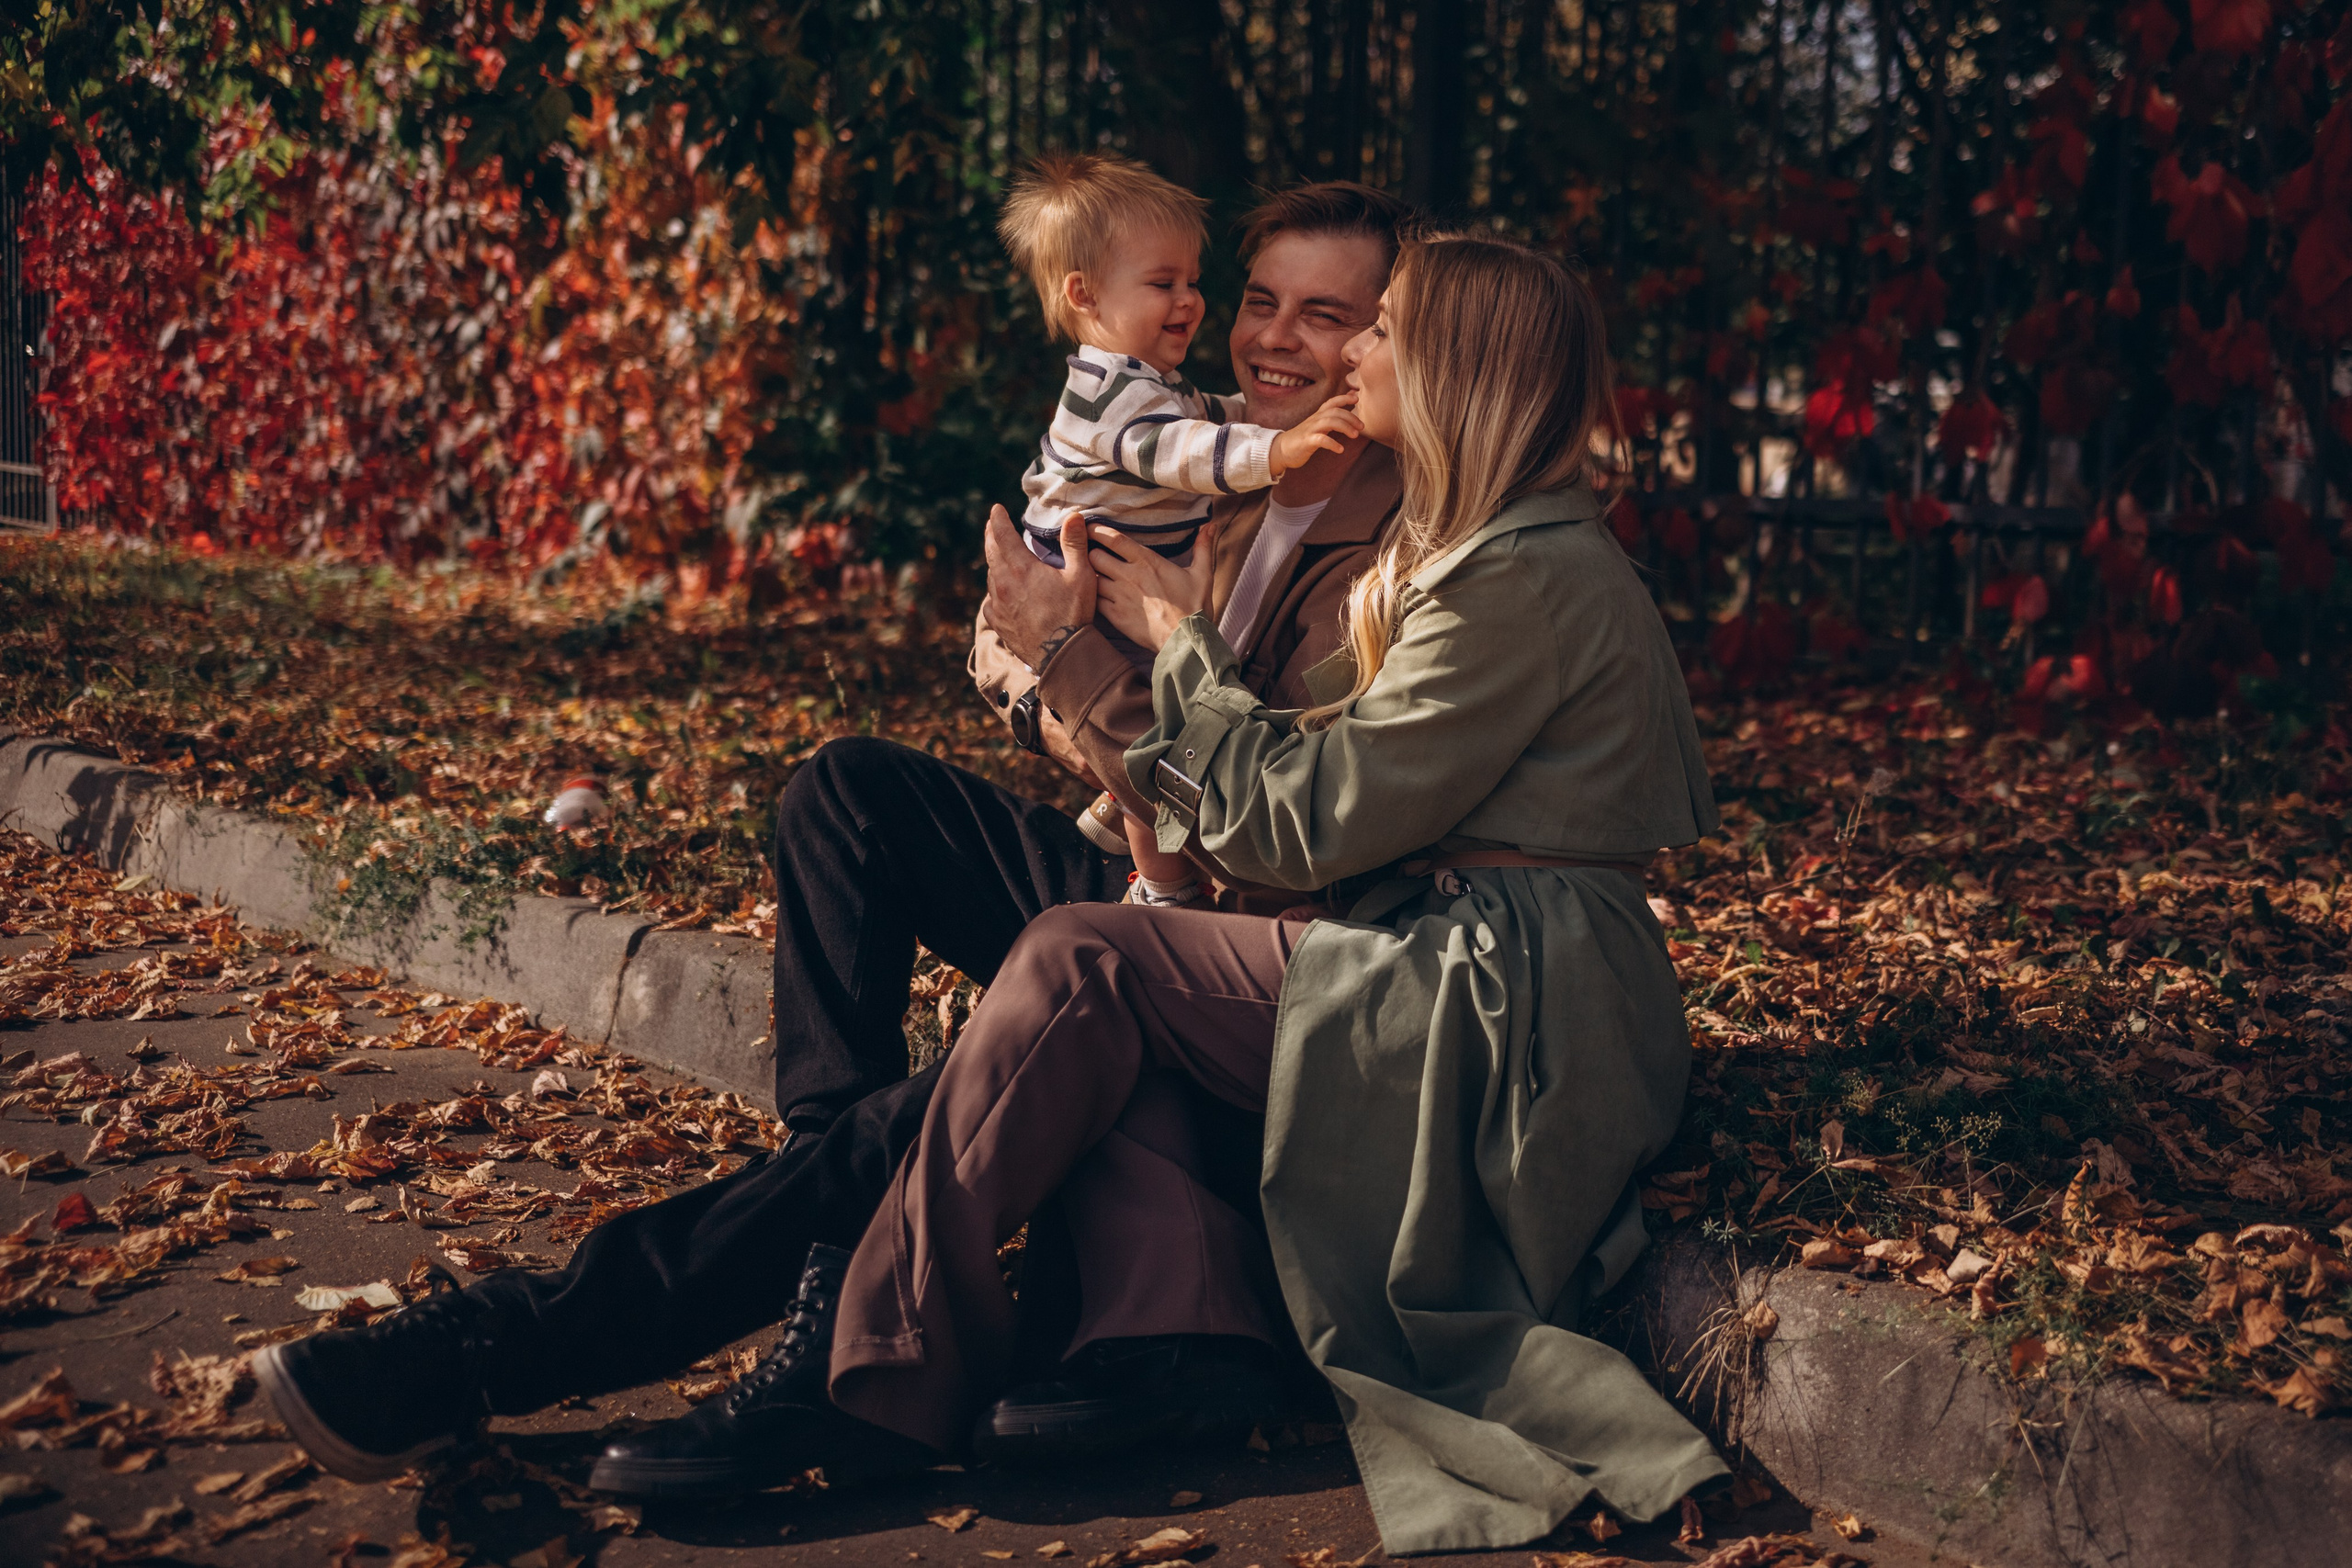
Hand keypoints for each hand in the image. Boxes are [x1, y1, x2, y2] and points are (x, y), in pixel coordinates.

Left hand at [982, 506, 1094, 667]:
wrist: (1062, 655)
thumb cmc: (1073, 614)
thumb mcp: (1080, 575)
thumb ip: (1074, 543)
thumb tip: (1074, 516)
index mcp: (1021, 568)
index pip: (1002, 535)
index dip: (997, 519)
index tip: (996, 509)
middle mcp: (1003, 583)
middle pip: (991, 552)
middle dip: (991, 536)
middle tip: (991, 526)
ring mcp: (997, 604)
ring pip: (991, 577)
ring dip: (995, 564)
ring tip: (1000, 558)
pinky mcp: (998, 622)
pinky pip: (991, 601)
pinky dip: (995, 591)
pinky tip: (1000, 593)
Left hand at [1092, 520, 1217, 654]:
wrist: (1186, 640)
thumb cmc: (1194, 607)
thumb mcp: (1202, 574)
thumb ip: (1202, 547)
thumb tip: (1211, 525)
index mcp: (1147, 561)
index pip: (1114, 539)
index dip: (1097, 531)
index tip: (1091, 528)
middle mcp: (1129, 576)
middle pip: (1095, 556)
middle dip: (1090, 553)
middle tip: (1091, 554)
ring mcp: (1120, 597)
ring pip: (1091, 579)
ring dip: (1090, 576)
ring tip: (1092, 576)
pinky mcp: (1115, 616)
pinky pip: (1094, 601)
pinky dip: (1092, 597)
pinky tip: (1095, 597)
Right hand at [1268, 390, 1363, 477]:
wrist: (1281, 450)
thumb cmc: (1304, 437)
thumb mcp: (1318, 424)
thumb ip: (1331, 415)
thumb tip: (1348, 402)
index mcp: (1318, 416)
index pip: (1332, 402)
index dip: (1344, 398)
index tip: (1357, 398)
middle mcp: (1315, 420)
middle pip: (1334, 411)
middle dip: (1350, 417)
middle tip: (1362, 426)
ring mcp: (1310, 430)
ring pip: (1329, 422)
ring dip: (1345, 427)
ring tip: (1355, 435)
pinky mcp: (1306, 442)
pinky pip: (1321, 440)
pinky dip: (1332, 444)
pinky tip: (1340, 449)